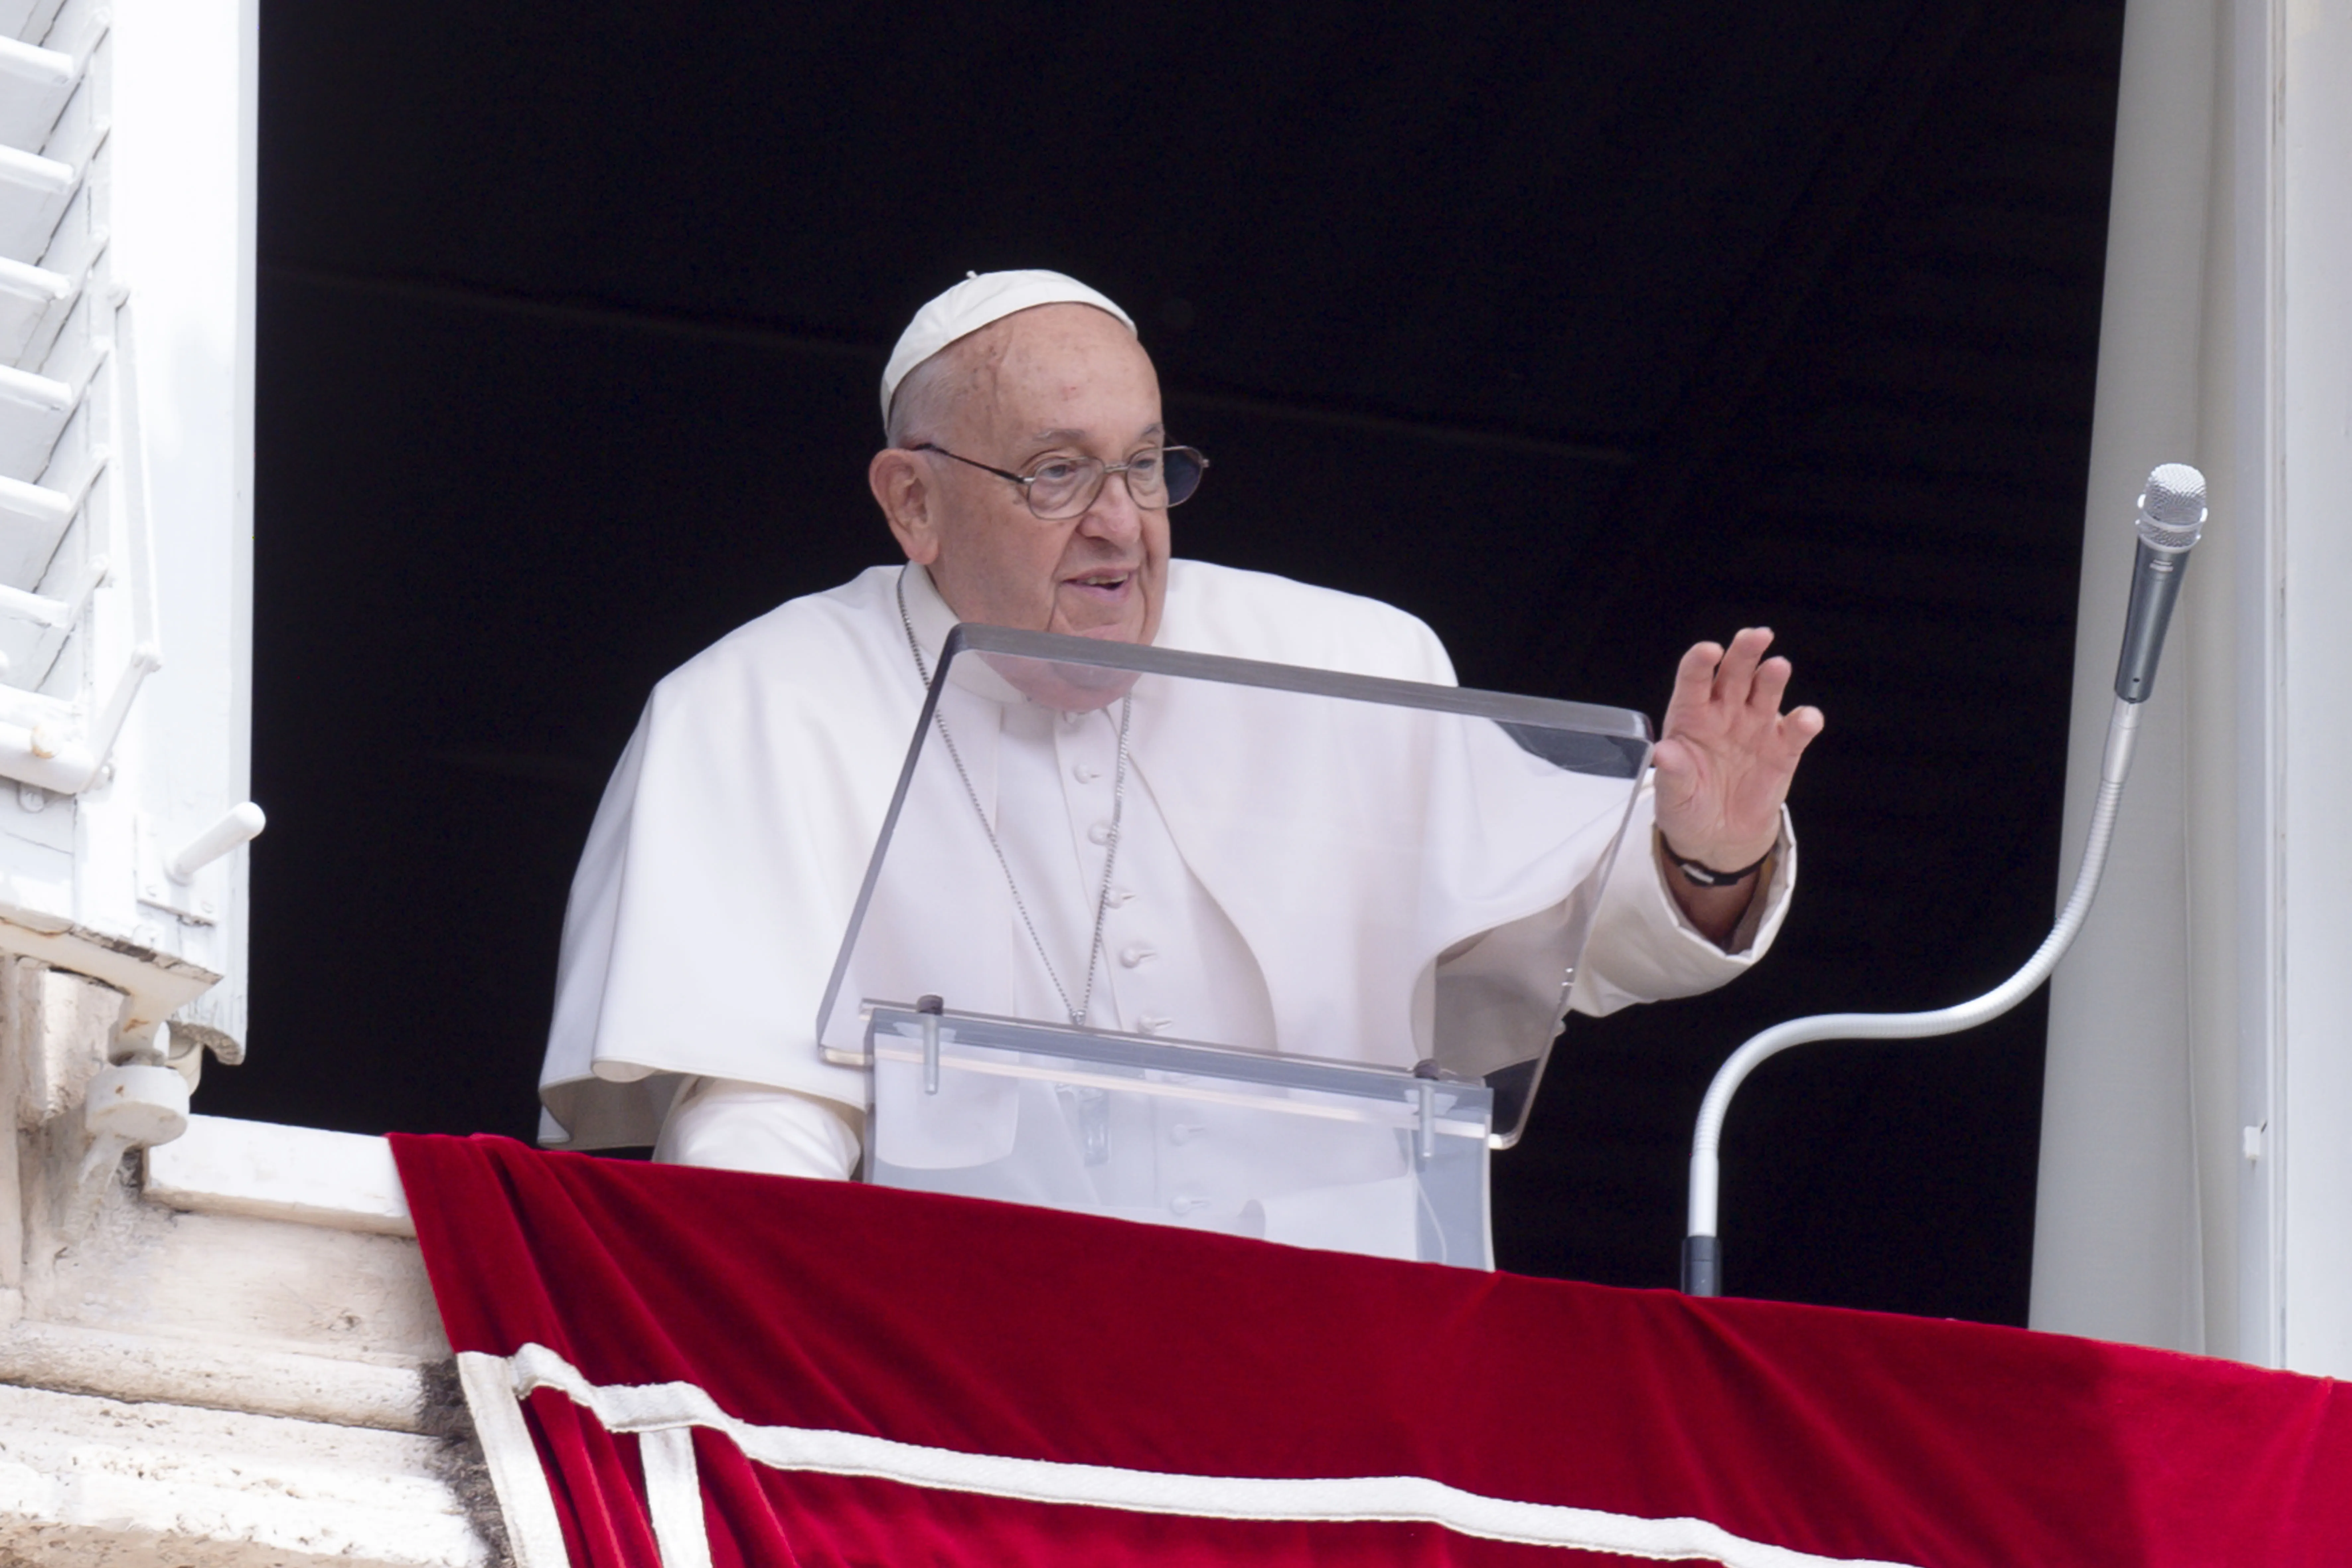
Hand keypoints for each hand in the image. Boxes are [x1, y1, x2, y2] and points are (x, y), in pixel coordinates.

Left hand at [1653, 628, 1823, 871]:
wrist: (1717, 835)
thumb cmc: (1687, 805)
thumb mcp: (1673, 795)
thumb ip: (1672, 772)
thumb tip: (1663, 753)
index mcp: (1691, 716)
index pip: (1694, 680)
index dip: (1700, 662)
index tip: (1709, 651)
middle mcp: (1725, 712)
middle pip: (1735, 673)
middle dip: (1744, 652)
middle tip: (1755, 636)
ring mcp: (1755, 727)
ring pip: (1766, 691)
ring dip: (1772, 677)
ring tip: (1777, 667)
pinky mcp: (1782, 749)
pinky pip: (1795, 731)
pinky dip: (1804, 722)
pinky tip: (1807, 719)